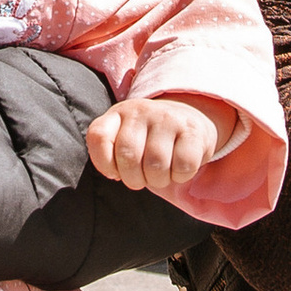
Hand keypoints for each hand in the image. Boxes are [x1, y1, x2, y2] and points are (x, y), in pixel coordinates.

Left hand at [86, 90, 234, 193]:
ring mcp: (167, 118)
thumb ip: (109, 154)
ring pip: (156, 165)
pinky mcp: (192, 130)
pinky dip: (180, 176)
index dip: (104, 164)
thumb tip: (114, 174)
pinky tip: (179, 168)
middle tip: (143, 177)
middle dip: (134, 179)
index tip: (116, 171)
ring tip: (162, 174)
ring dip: (159, 180)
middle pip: (128, 157)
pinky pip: (183, 166)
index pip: (99, 137)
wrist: (191, 119)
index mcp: (119, 113)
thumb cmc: (150, 139)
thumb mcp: (124, 138)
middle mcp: (141, 110)